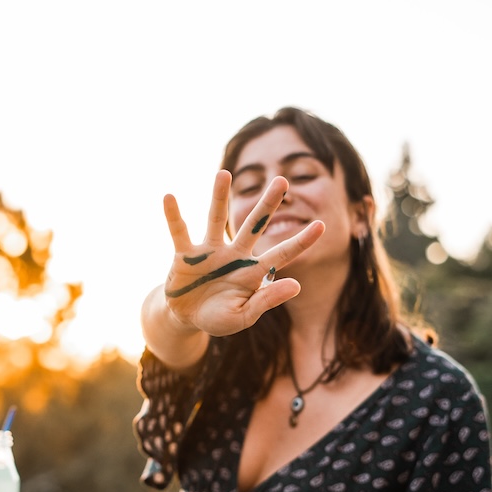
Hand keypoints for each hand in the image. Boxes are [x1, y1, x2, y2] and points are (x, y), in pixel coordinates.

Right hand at [161, 170, 323, 336]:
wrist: (186, 318)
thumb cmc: (218, 317)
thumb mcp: (243, 316)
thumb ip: (267, 300)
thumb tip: (296, 286)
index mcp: (252, 272)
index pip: (282, 255)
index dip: (301, 242)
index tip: (321, 226)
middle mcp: (234, 255)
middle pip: (254, 225)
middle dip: (268, 204)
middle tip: (282, 180)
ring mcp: (210, 252)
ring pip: (217, 219)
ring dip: (220, 197)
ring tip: (223, 173)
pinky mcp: (185, 254)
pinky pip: (180, 232)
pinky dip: (173, 216)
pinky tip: (169, 197)